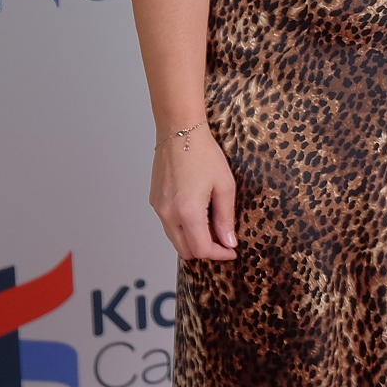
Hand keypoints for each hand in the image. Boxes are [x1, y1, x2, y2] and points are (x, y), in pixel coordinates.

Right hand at [150, 126, 237, 259]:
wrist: (180, 131)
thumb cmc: (203, 153)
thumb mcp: (224, 185)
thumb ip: (225, 217)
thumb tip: (228, 242)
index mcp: (187, 212)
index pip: (201, 249)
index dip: (219, 254)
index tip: (231, 251)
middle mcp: (168, 214)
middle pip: (186, 251)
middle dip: (205, 250)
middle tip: (223, 240)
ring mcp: (159, 209)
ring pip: (175, 240)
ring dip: (193, 240)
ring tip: (211, 224)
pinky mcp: (155, 201)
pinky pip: (168, 225)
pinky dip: (182, 227)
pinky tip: (196, 212)